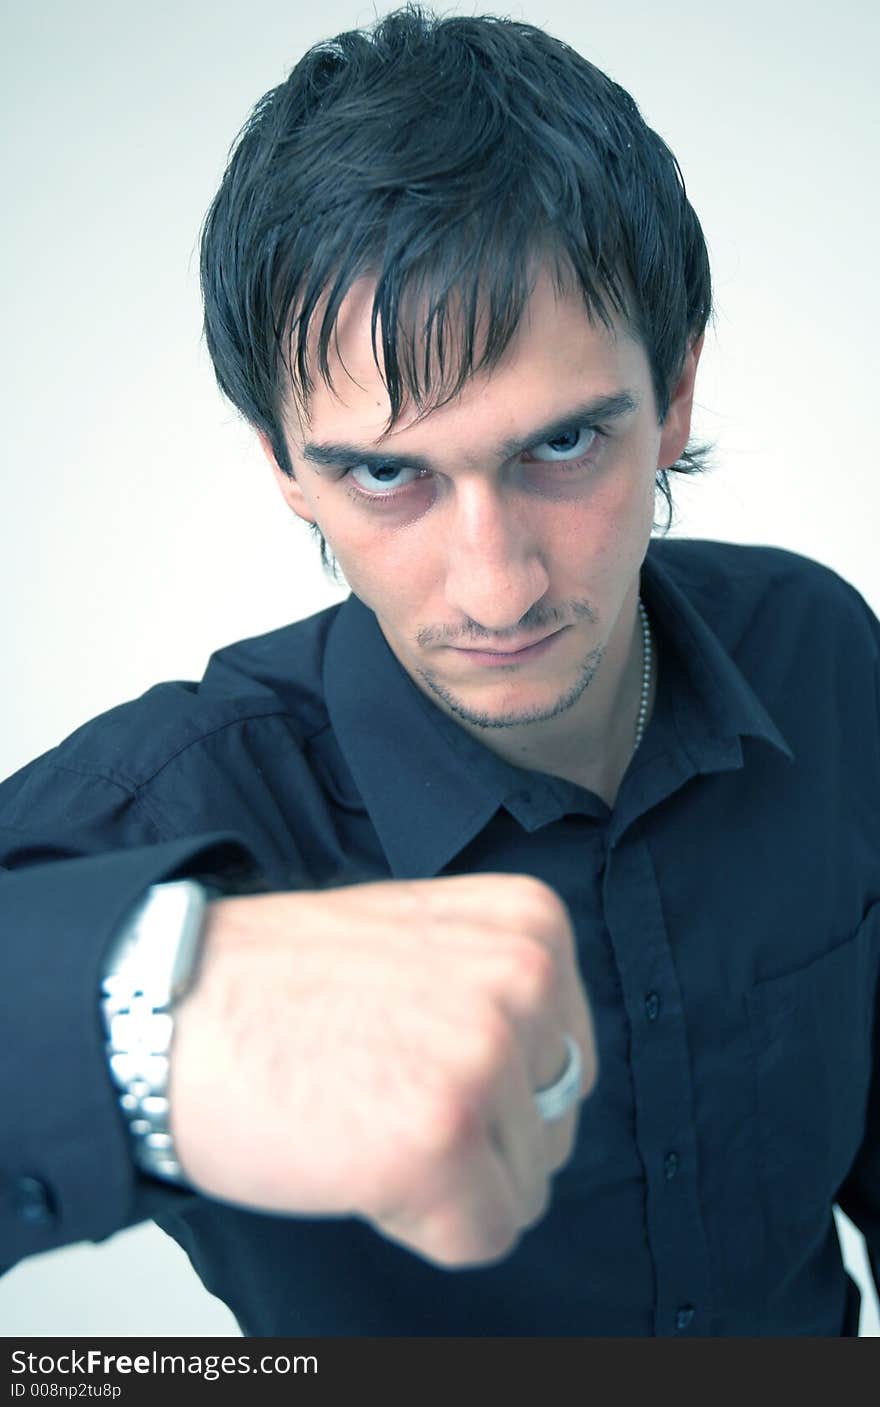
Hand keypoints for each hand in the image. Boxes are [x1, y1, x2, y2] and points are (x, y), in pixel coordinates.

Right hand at [169, 873, 595, 1267]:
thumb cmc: (275, 982)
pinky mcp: (441, 1139)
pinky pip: (481, 1235)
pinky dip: (416, 1222)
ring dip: (441, 1178)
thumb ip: (502, 986)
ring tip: (358, 1110)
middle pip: (554, 1127)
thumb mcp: (424, 939)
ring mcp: (486, 1056)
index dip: (485, 1083)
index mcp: (530, 924)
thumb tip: (554, 1075)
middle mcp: (525, 978)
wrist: (164, 1007)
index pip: (567, 1058)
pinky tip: (352, 1155)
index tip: (409, 1054)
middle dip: (473, 1137)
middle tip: (376, 1085)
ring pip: (523, 1187)